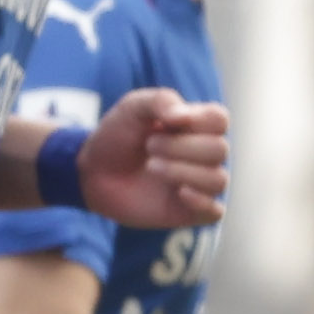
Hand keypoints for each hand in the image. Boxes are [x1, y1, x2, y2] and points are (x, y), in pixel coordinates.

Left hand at [82, 87, 227, 232]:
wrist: (94, 173)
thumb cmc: (117, 136)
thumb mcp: (132, 108)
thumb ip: (160, 101)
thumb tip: (184, 116)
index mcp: (196, 126)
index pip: (219, 120)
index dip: (199, 120)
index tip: (168, 121)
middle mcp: (203, 154)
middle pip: (219, 149)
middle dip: (181, 147)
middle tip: (149, 146)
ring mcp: (198, 183)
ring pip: (218, 180)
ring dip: (183, 172)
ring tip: (151, 167)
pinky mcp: (188, 211)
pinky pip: (214, 211)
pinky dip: (201, 202)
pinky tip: (178, 193)